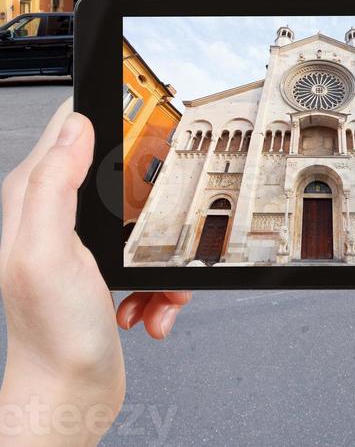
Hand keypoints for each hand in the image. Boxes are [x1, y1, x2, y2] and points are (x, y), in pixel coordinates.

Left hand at [0, 98, 190, 444]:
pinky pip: (151, 257)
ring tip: (150, 281)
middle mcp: (55, 214)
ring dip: (161, 251)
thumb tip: (75, 126)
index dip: (106, 116)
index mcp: (34, 197)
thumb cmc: (52, 335)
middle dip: (149, 197)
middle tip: (155, 223)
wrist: (69, 396)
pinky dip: (161, 282)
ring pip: (144, 215)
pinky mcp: (107, 269)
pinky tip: (149, 302)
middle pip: (119, 170)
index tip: (141, 120)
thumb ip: (54, 184)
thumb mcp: (48, 251)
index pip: (68, 127)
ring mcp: (83, 242)